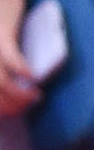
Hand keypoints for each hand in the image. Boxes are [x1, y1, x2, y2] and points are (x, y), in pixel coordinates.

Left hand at [0, 0, 32, 117]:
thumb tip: (11, 77)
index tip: (8, 113)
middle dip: (8, 107)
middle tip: (24, 110)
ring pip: (0, 83)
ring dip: (19, 96)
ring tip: (34, 98)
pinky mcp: (1, 36)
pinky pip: (13, 62)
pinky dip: (24, 72)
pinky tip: (33, 79)